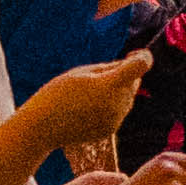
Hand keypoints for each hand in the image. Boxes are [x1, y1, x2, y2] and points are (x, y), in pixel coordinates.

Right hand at [28, 52, 154, 156]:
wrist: (42, 127)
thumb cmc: (59, 93)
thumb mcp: (83, 72)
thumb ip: (111, 68)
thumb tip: (132, 68)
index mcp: (111, 85)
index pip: (142, 65)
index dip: (142, 57)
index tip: (131, 55)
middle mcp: (119, 104)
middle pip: (134, 81)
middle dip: (122, 75)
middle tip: (93, 78)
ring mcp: (116, 119)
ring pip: (127, 96)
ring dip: (115, 91)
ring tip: (85, 95)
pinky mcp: (111, 129)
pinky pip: (118, 111)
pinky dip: (108, 106)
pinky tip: (85, 109)